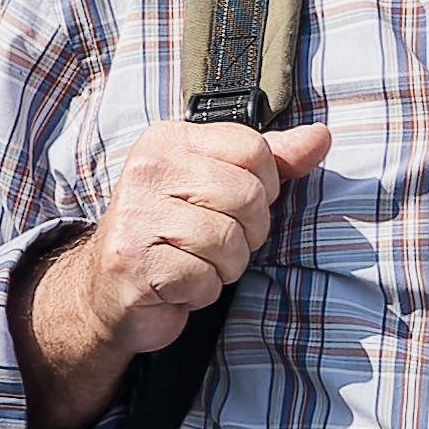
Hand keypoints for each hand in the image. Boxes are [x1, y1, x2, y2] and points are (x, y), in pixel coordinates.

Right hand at [55, 118, 337, 360]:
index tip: (235, 205)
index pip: (253, 149)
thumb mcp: (219, 185)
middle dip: (247, 233)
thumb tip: (321, 137)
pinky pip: (203, 279)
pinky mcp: (133, 262)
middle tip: (215, 242)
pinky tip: (177, 283)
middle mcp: (147, 170)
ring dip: (224, 266)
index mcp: (170, 140)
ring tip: (194, 262)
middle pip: (247, 198)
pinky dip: (201, 291)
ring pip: (229, 242)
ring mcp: (136, 216)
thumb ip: (272, 160)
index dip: (263, 186)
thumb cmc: (172, 233)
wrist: (108, 289)